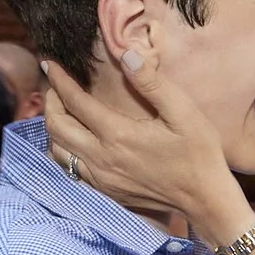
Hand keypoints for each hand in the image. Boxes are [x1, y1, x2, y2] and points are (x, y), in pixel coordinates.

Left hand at [41, 51, 254, 242]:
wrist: (205, 200)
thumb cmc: (198, 153)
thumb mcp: (183, 113)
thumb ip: (152, 83)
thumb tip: (126, 55)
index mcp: (117, 134)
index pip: (74, 102)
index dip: (59, 80)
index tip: (49, 63)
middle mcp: (101, 158)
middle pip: (56, 127)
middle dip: (50, 102)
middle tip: (55, 86)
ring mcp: (100, 178)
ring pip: (58, 151)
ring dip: (53, 127)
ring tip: (61, 110)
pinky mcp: (105, 192)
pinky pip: (70, 170)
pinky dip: (64, 150)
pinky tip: (74, 140)